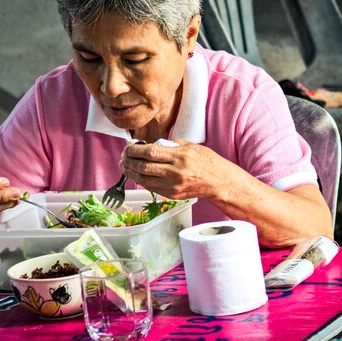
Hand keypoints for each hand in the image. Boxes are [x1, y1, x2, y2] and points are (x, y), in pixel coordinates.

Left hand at [120, 139, 235, 199]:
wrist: (218, 182)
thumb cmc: (206, 162)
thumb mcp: (190, 146)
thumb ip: (170, 145)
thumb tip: (151, 145)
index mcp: (180, 157)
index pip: (150, 152)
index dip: (135, 150)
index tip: (128, 147)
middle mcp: (175, 172)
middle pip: (144, 166)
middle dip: (129, 161)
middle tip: (123, 156)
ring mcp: (173, 186)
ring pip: (144, 179)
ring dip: (130, 172)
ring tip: (125, 165)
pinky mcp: (171, 195)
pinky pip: (150, 187)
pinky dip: (141, 180)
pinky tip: (136, 174)